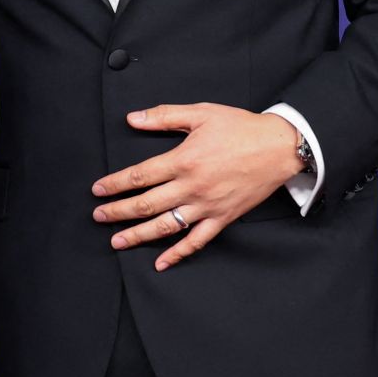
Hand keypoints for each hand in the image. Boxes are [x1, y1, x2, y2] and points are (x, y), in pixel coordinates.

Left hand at [93, 104, 303, 271]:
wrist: (279, 147)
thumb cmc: (241, 128)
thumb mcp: (201, 113)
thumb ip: (165, 116)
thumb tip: (133, 118)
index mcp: (183, 160)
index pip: (139, 176)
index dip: (115, 184)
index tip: (98, 190)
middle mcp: (191, 187)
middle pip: (146, 204)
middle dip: (118, 212)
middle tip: (98, 217)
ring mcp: (207, 206)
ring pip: (166, 226)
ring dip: (138, 235)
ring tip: (117, 242)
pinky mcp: (222, 218)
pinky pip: (197, 241)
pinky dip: (178, 254)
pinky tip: (161, 263)